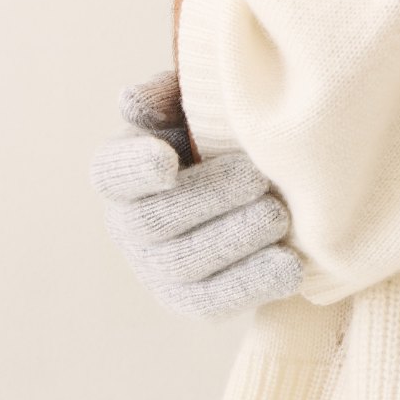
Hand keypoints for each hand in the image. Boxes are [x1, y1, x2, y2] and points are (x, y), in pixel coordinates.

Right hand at [91, 71, 301, 318]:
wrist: (251, 176)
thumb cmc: (213, 126)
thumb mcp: (193, 100)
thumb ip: (167, 95)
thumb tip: (133, 104)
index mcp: (121, 169)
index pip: (111, 171)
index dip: (134, 168)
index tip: (168, 162)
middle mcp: (127, 224)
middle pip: (153, 221)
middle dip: (207, 199)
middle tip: (256, 178)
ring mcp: (155, 268)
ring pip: (183, 265)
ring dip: (233, 241)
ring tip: (277, 216)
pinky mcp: (191, 300)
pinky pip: (212, 304)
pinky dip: (252, 287)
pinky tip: (289, 267)